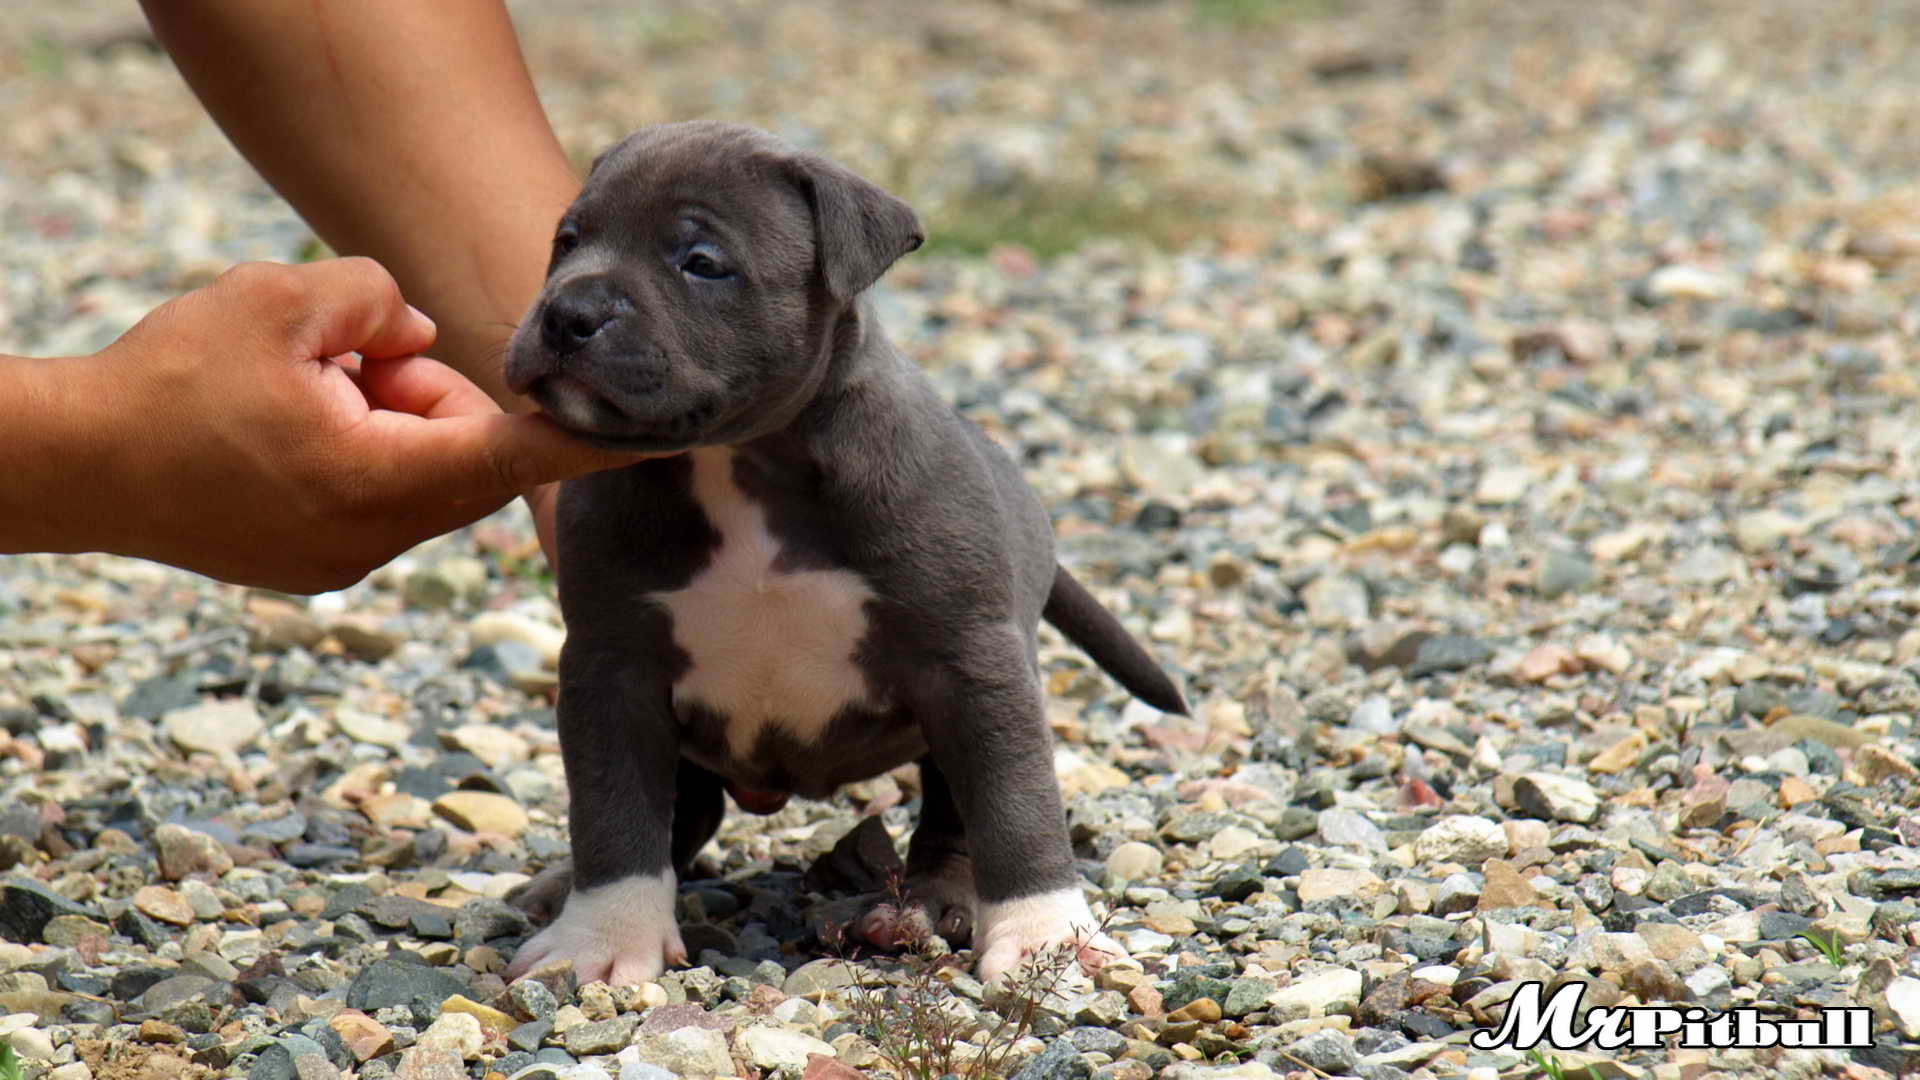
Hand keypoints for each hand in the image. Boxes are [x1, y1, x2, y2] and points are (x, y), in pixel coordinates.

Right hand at [32, 258, 646, 591]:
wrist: (71, 466)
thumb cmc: (168, 382)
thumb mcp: (276, 300)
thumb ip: (373, 298)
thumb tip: (413, 331)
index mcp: (380, 482)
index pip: (517, 455)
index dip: (594, 438)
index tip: (670, 434)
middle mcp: (377, 541)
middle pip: (463, 452)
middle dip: (423, 394)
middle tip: (346, 360)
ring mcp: (347, 563)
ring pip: (418, 472)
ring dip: (383, 419)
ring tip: (297, 390)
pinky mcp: (318, 566)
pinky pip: (376, 495)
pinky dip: (354, 451)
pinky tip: (280, 428)